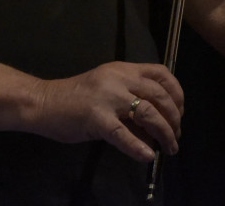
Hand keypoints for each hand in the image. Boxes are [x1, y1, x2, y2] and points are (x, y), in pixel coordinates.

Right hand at [28, 61, 183, 161]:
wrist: (44, 102)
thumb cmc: (76, 98)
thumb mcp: (108, 91)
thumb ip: (131, 102)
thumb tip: (155, 129)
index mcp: (122, 69)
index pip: (161, 73)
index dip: (177, 92)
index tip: (179, 111)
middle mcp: (118, 79)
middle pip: (159, 95)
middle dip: (174, 118)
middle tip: (176, 135)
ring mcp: (107, 97)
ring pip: (147, 113)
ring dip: (164, 133)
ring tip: (169, 148)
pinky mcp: (96, 117)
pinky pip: (123, 134)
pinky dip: (138, 147)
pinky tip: (147, 156)